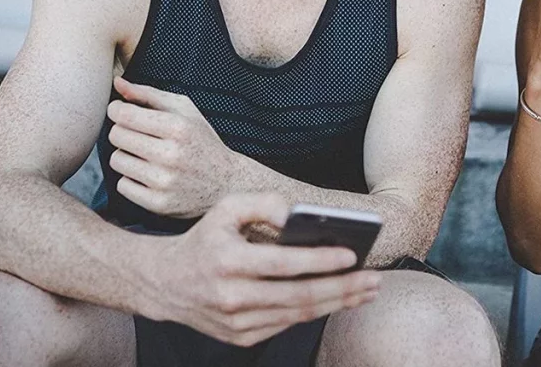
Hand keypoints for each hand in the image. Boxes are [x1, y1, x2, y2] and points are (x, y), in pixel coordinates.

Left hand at [107, 76, 241, 217]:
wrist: (227, 184)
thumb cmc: (201, 141)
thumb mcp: (185, 111)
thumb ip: (148, 94)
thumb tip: (116, 82)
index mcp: (179, 127)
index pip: (124, 114)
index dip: (117, 110)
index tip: (124, 113)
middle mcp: (171, 155)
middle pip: (117, 136)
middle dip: (122, 132)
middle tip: (138, 135)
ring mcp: (164, 182)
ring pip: (116, 160)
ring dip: (126, 155)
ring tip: (145, 155)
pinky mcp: (158, 204)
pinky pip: (122, 185)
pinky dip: (131, 179)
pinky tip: (149, 175)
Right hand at [146, 193, 381, 346]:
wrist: (165, 283)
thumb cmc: (205, 239)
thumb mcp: (226, 208)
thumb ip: (263, 203)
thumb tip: (298, 216)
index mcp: (227, 262)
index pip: (283, 264)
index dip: (320, 261)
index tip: (352, 255)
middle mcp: (231, 298)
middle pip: (299, 296)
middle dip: (343, 288)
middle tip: (374, 279)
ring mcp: (236, 323)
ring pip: (297, 315)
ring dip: (337, 303)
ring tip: (366, 290)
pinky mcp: (241, 338)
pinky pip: (286, 324)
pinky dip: (315, 312)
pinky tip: (338, 299)